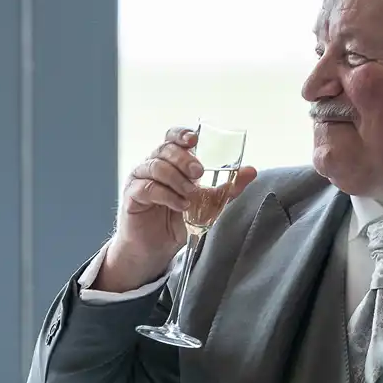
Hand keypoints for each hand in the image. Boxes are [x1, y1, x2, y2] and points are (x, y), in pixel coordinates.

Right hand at [97, 126, 257, 290]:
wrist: (155, 248)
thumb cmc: (176, 222)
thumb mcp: (207, 204)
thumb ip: (226, 188)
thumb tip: (251, 171)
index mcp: (170, 162)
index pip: (172, 138)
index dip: (182, 134)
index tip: (195, 140)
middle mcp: (152, 166)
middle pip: (165, 149)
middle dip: (185, 159)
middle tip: (199, 174)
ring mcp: (139, 180)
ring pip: (156, 166)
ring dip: (177, 179)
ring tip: (190, 195)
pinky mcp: (131, 196)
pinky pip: (148, 188)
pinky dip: (167, 195)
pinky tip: (180, 205)